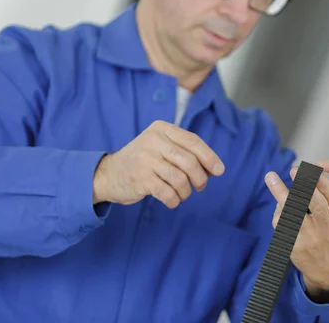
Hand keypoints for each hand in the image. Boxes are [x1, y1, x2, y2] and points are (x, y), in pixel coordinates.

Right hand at [92, 120, 224, 208]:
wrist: (108, 174)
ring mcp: (146, 159)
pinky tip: (172, 200)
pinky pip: (168, 193)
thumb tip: (216, 169)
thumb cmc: (144, 162)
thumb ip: (186, 153)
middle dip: (200, 178)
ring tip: (182, 194)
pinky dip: (174, 200)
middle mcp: (153, 140)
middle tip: (199, 186)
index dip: (209, 157)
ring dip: (186, 191)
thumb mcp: (162, 148)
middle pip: (190, 161)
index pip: (193, 141)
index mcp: (162, 129)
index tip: (219, 170)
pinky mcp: (140, 178)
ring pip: (181, 179)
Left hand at [265, 167, 328, 298]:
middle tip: (294, 169)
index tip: (312, 168)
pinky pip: (284, 225)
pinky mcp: (295, 246)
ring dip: (281, 194)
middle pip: (316, 205)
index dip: (323, 183)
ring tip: (271, 177)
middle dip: (304, 186)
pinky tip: (277, 199)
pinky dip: (279, 211)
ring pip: (295, 213)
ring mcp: (311, 240)